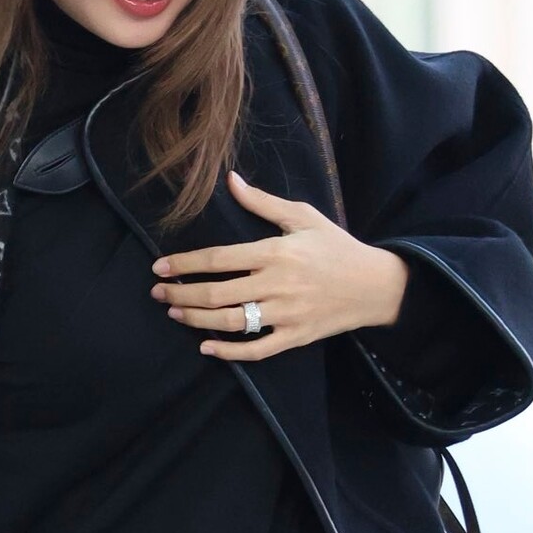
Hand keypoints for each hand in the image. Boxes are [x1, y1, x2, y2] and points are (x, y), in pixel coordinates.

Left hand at [147, 169, 409, 362]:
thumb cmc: (336, 246)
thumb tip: (230, 180)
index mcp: (276, 252)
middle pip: (217, 293)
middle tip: (158, 293)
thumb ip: (262, 202)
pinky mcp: (294, 336)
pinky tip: (206, 347)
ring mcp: (286, 313)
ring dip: (196, 320)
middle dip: (181, 294)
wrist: (375, 284)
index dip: (185, 264)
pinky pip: (256, 350)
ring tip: (174, 313)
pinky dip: (229, 352)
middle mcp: (277, 284)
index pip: (219, 259)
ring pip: (231, 322)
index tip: (160, 267)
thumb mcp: (302, 216)